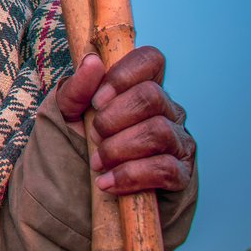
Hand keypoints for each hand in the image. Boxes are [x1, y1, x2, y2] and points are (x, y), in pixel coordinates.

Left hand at [56, 46, 195, 194]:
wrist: (83, 190)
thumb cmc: (82, 143)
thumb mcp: (69, 113)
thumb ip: (77, 88)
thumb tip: (93, 61)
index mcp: (142, 88)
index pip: (150, 59)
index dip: (122, 76)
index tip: (97, 101)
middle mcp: (167, 110)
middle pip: (151, 96)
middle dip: (113, 118)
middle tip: (94, 135)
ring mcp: (178, 142)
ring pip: (158, 131)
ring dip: (118, 148)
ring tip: (98, 161)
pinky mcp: (181, 174)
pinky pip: (165, 169)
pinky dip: (129, 176)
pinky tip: (108, 182)